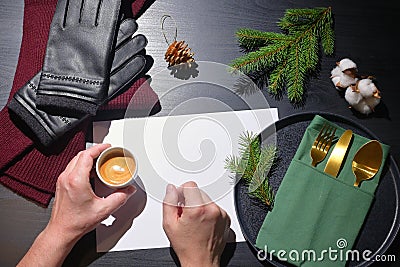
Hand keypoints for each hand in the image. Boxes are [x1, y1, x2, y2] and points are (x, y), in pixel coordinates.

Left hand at [17, 144, 135, 266]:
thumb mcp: (104, 210)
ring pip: (75, 160)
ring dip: (88, 158)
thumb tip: (128, 191)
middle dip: (95, 151)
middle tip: (106, 153)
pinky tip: (91, 172)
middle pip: (81, 155)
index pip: (87, 155)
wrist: (62, 231)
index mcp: (76, 180)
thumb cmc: (76, 222)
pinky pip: (72, 168)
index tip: (107, 147)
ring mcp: (62, 180)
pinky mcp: (61, 184)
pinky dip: (82, 165)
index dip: (99, 148)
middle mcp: (67, 178)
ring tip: (100, 161)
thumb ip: (120, 198)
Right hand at [162, 181, 230, 266]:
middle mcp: (212, 209)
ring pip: (207, 199)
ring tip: (195, 221)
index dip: (181, 192)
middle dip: (190, 200)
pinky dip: (209, 212)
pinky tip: (203, 224)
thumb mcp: (169, 224)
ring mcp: (221, 214)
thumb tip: (171, 189)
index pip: (190, 185)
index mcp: (197, 209)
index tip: (180, 201)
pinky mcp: (226, 218)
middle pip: (199, 191)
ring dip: (200, 206)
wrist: (201, 261)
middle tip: (186, 215)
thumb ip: (169, 202)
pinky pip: (215, 207)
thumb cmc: (186, 246)